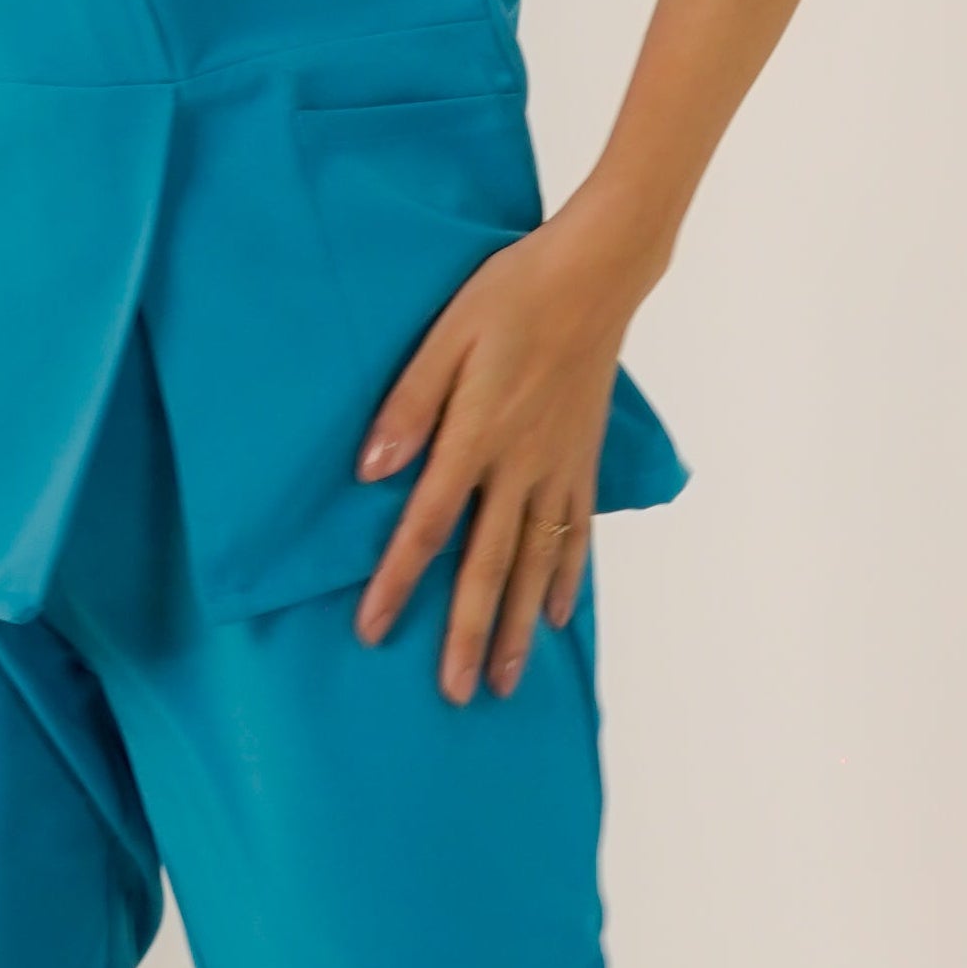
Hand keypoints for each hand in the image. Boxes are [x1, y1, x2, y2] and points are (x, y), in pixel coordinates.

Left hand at [348, 200, 642, 698]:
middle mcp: (521, 465)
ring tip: (502, 680)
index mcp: (477, 435)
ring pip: (535, 564)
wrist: (596, 273)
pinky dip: (565, 580)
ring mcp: (559, 469)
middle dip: (467, 633)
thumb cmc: (511, 294)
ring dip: (516, 626)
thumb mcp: (445, 334)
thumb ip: (409, 404)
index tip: (373, 631)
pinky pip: (576, 535)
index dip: (397, 582)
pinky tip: (553, 618)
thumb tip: (370, 472)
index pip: (429, 525)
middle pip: (488, 565)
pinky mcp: (583, 461)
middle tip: (454, 694)